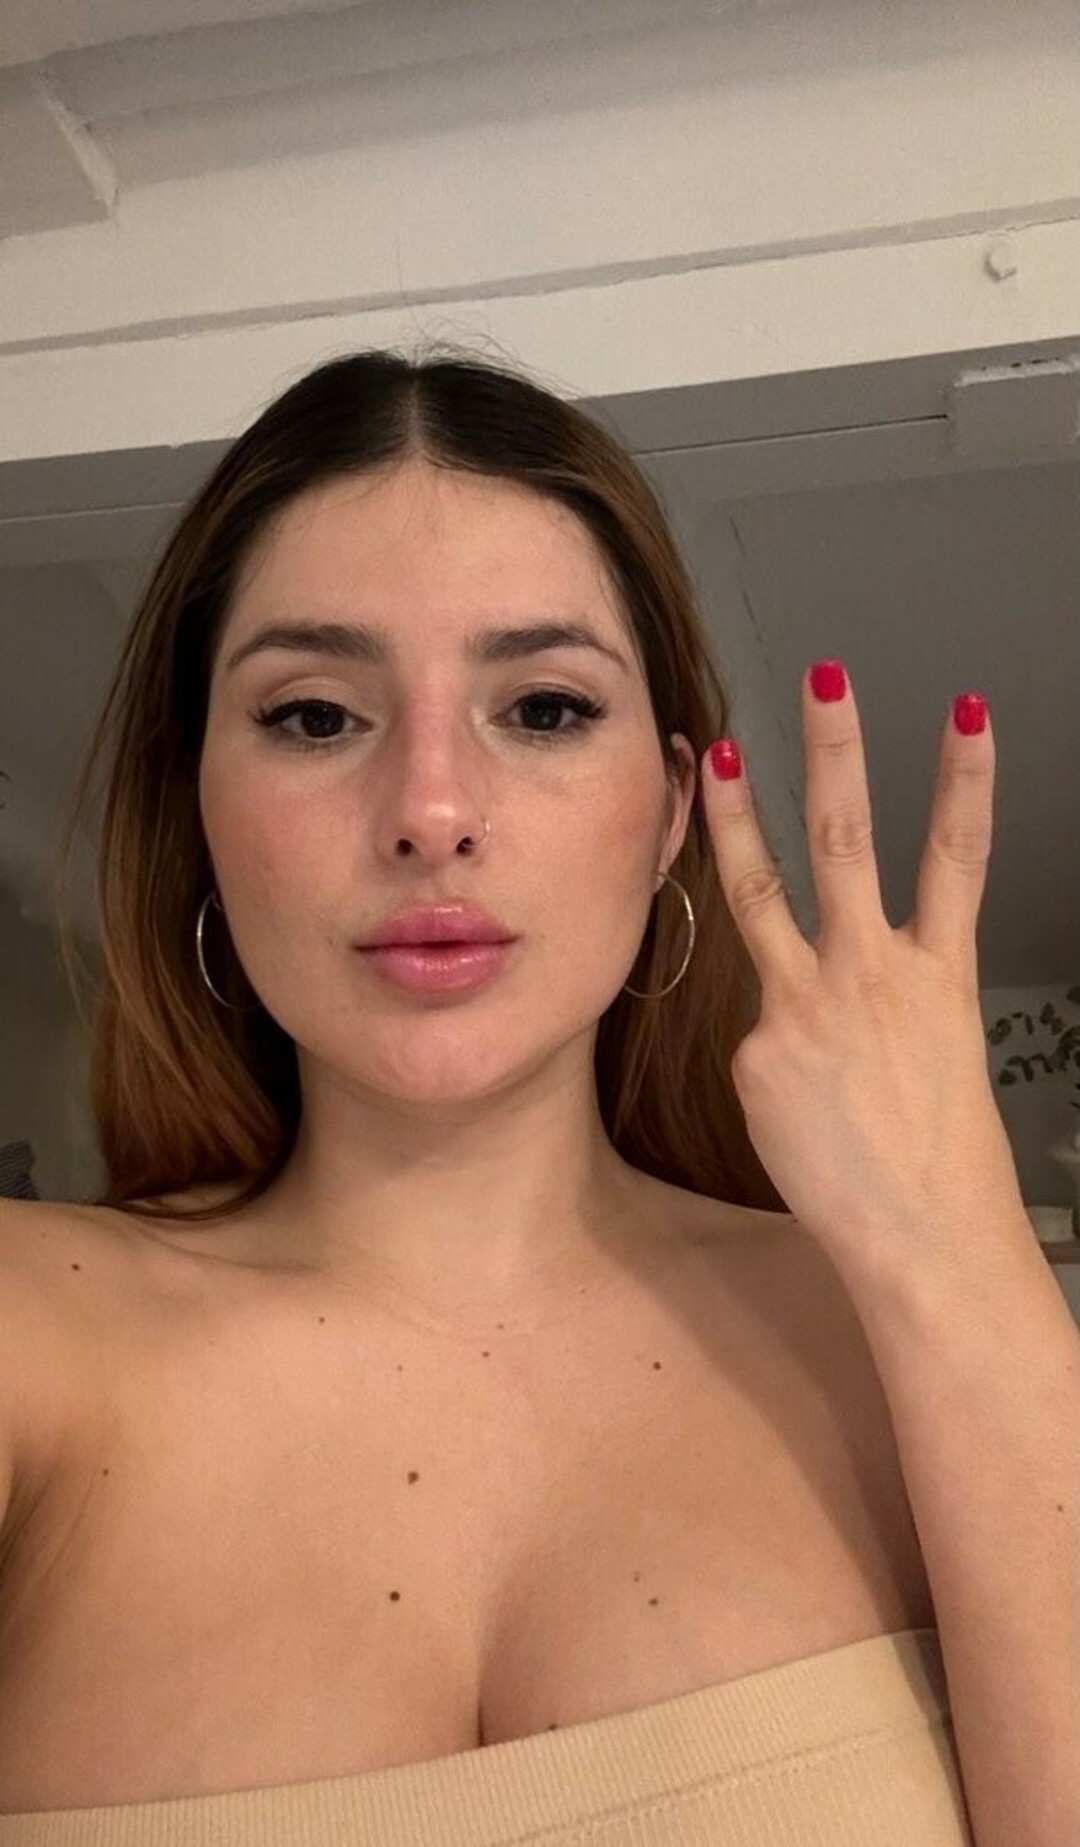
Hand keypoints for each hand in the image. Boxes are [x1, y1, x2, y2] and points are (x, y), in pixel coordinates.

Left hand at [700, 661, 1028, 1275]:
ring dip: (736, 811)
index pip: (958, 855)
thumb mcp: (927, 1058)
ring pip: (766, 888)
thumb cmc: (934, 1160)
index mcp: (938, 974)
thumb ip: (863, 1002)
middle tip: (826, 676)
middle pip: (849, 837)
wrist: (924, 1239)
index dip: (967, 778)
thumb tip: (800, 992)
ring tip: (715, 750)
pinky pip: (750, 1035)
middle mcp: (875, 972)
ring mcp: (812, 1003)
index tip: (966, 709)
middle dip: (837, 750)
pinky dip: (768, 1065)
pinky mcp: (761, 1047)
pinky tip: (801, 1110)